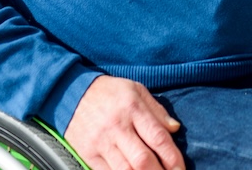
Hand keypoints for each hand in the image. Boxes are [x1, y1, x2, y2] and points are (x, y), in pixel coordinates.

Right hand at [65, 75, 183, 169]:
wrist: (71, 93)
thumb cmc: (108, 92)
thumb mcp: (135, 90)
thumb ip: (157, 110)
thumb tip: (175, 128)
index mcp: (133, 108)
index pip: (158, 138)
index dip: (173, 158)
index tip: (180, 168)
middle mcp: (117, 127)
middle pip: (143, 160)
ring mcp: (101, 143)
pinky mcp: (88, 154)